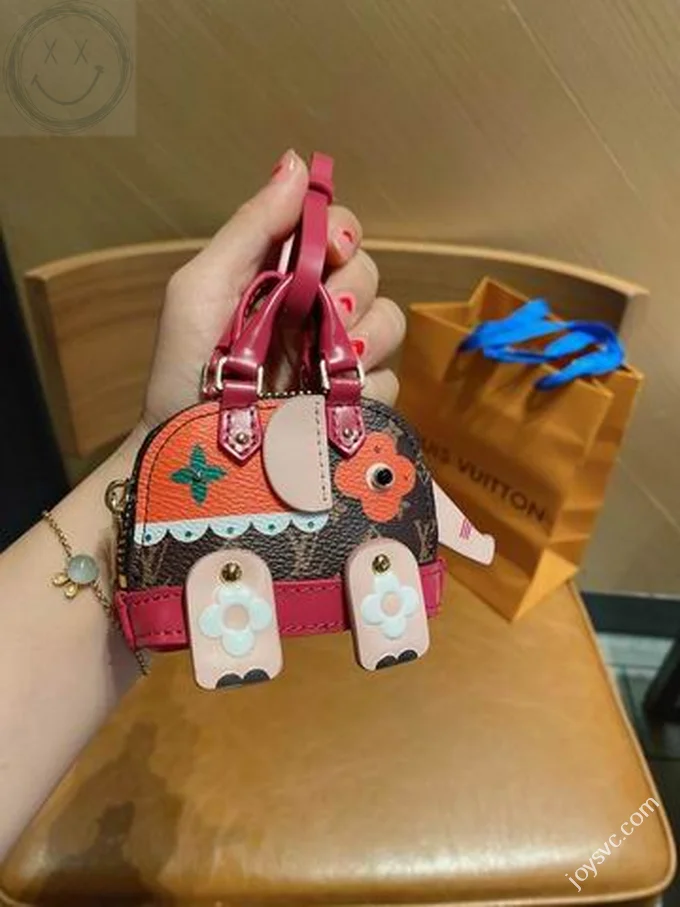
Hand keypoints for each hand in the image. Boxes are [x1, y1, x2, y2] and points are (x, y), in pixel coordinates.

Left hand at [142, 150, 404, 431]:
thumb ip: (251, 228)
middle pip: (369, 272)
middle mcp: (317, 309)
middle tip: (328, 312)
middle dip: (354, 286)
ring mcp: (339, 358)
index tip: (333, 248)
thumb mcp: (203, 288)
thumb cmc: (186, 364)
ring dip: (368, 336)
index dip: (343, 232)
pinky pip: (388, 380)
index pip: (336, 231)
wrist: (191, 447)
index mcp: (283, 274)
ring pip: (390, 322)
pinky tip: (333, 399)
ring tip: (330, 362)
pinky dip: (368, 386)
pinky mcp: (355, 404)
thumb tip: (299, 162)